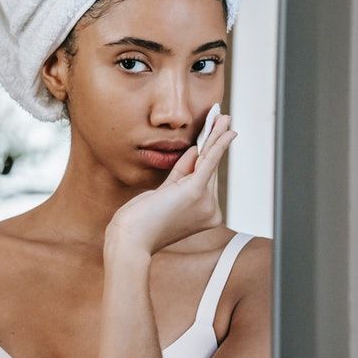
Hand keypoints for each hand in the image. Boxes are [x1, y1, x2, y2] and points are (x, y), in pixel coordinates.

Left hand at [107, 115, 236, 255]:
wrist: (130, 239)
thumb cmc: (140, 222)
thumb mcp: (163, 194)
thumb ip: (181, 174)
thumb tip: (194, 152)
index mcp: (203, 215)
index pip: (200, 179)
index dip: (197, 158)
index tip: (207, 137)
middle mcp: (209, 211)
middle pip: (207, 169)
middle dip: (214, 141)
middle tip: (223, 119)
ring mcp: (205, 204)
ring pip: (210, 162)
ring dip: (217, 136)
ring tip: (224, 117)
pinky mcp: (194, 192)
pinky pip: (209, 162)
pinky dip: (218, 144)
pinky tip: (226, 132)